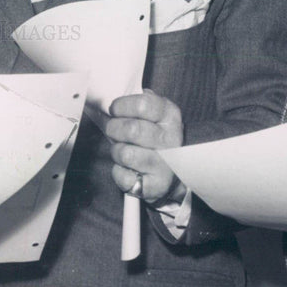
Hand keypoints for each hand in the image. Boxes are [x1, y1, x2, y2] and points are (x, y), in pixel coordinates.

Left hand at [105, 89, 186, 203]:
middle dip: (114, 129)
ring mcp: (166, 165)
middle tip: (113, 131)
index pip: (142, 104)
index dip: (121, 106)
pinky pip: (123, 176)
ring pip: (125, 153)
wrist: (171, 173)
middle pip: (131, 129)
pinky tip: (128, 169)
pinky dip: (118, 172)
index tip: (115, 110)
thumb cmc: (153, 139)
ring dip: (116, 151)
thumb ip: (138, 103)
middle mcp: (172, 140)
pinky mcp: (156, 186)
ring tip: (123, 151)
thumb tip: (114, 99)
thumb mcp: (152, 115)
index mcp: (170, 117)